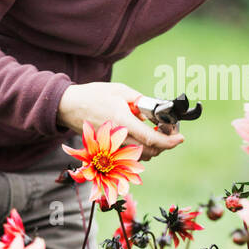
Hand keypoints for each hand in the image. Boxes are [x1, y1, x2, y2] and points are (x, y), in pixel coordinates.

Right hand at [56, 81, 184, 161]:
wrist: (68, 106)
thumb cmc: (94, 95)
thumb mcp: (121, 91)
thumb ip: (141, 102)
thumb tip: (157, 111)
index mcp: (122, 120)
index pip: (151, 139)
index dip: (169, 141)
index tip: (180, 138)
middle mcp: (118, 137)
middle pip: (150, 152)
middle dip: (164, 145)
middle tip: (169, 133)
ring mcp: (111, 146)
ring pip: (141, 157)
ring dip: (153, 149)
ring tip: (154, 133)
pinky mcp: (107, 150)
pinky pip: (130, 157)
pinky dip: (141, 151)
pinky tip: (140, 138)